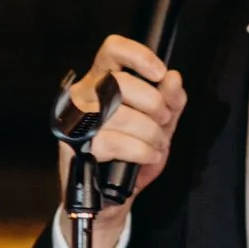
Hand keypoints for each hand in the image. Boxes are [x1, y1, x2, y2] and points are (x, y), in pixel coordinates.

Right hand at [56, 35, 189, 209]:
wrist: (111, 196)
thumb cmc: (131, 156)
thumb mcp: (160, 126)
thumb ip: (170, 101)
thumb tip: (173, 79)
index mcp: (103, 82)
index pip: (112, 51)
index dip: (137, 55)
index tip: (159, 72)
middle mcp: (85, 96)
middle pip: (120, 82)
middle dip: (154, 104)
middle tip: (163, 120)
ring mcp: (77, 121)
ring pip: (121, 116)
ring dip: (151, 134)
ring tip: (157, 145)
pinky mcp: (75, 146)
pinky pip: (115, 142)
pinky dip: (141, 151)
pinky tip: (146, 156)